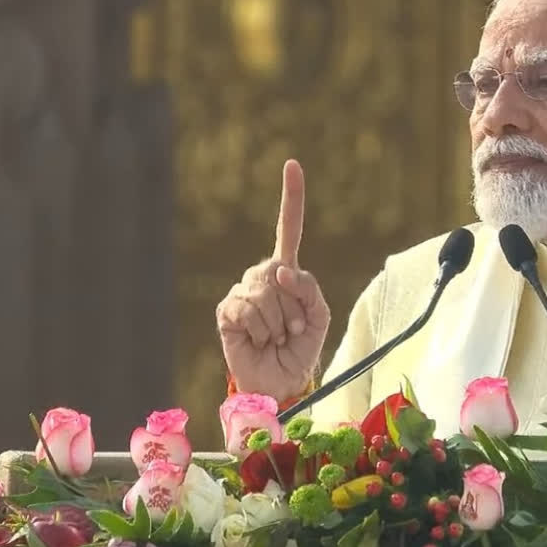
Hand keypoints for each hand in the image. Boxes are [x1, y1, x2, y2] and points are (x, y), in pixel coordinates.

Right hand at [217, 159, 330, 399]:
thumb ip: (310, 289)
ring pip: (265, 293)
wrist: (280, 382)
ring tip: (276, 338)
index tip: (291, 163)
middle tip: (292, 331)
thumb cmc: (300, 349)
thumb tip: (279, 269)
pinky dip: (260, 330)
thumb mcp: (320, 317)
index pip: (289, 229)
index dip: (291, 197)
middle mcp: (262, 275)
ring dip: (278, 323)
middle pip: (281, 273)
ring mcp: (242, 290)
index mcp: (287, 272)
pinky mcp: (227, 309)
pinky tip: (258, 340)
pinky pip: (247, 308)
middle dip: (294, 308)